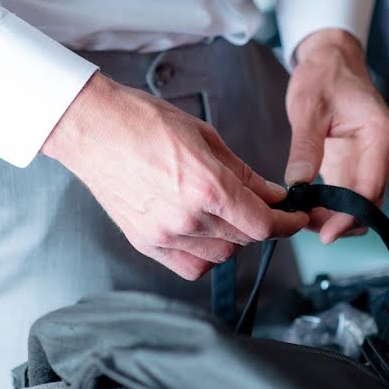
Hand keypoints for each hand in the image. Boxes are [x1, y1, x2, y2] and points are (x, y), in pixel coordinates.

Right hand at [42, 72, 308, 279]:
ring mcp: (164, 234)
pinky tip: (203, 233)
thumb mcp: (206, 137)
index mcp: (207, 186)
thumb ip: (243, 173)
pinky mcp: (145, 243)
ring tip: (224, 213)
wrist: (92, 128)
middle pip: (244, 239)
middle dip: (260, 223)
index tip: (295, 217)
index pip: (263, 224)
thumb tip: (273, 194)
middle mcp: (187, 217)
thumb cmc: (143, 122)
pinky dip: (205, 255)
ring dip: (233, 238)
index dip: (287, 223)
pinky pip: (190, 266)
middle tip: (260, 205)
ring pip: (221, 255)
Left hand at [284, 29, 388, 243]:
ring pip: (363, 203)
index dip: (350, 216)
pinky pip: (351, 194)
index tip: (326, 233)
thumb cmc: (324, 76)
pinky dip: (333, 206)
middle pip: (371, 202)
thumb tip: (298, 185)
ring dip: (337, 217)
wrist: (332, 60)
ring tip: (303, 218)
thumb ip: (306, 147)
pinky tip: (309, 209)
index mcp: (380, 135)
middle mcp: (384, 151)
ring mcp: (373, 159)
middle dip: (341, 221)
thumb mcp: (308, 107)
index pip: (371, 188)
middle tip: (305, 226)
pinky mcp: (358, 163)